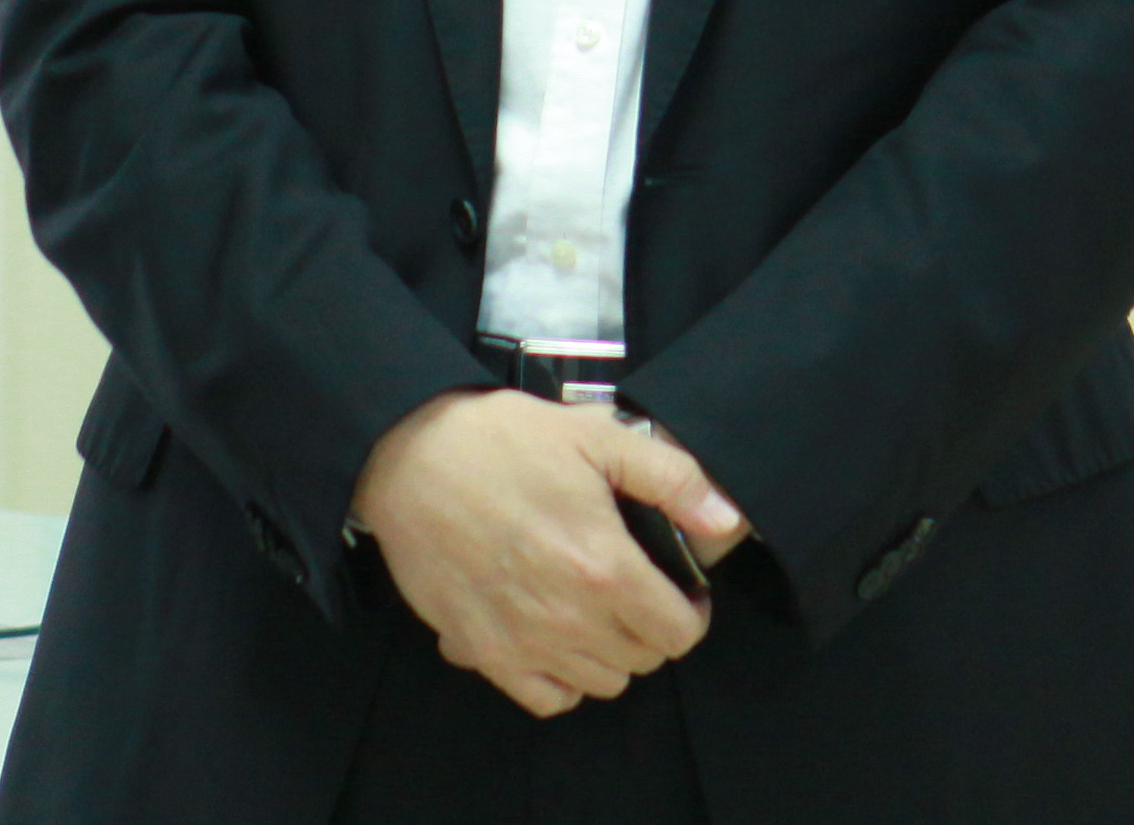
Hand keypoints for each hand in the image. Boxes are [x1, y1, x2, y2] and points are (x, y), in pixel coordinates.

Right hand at [349, 389, 745, 717]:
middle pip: (643, 660)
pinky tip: (552, 637)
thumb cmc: (500, 441)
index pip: (680, 632)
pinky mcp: (483, 650)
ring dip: (608, 653)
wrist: (405, 454)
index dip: (690, 610)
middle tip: (630, 589)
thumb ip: (671, 478)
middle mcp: (570, 617)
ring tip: (591, 609)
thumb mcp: (593, 436)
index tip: (678, 588)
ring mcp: (524, 641)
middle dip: (649, 627)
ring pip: (600, 683)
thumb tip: (728, 519)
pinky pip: (547, 698)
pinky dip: (561, 679)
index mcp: (605, 567)